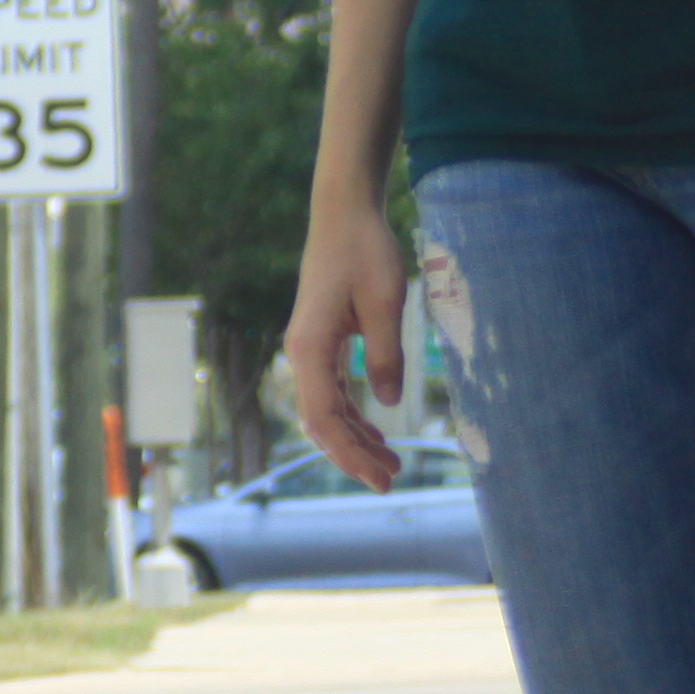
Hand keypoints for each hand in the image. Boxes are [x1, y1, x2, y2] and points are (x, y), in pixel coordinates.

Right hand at [281, 190, 412, 488]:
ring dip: (355, 437)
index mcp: (310, 348)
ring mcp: (311, 347)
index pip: (323, 419)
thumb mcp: (385, 304)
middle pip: (322, 421)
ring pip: (327, 408)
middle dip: (353, 454)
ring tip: (391, 461)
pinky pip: (333, 389)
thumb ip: (386, 356)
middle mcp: (303, 353)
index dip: (349, 455)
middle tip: (391, 480)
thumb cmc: (364, 252)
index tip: (379, 478)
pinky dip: (353, 414)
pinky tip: (376, 428)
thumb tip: (387, 402)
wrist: (344, 213)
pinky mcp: (323, 340)